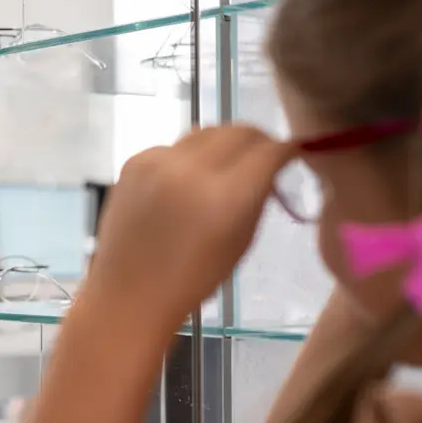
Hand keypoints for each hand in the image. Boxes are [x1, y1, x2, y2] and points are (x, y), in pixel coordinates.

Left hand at [89, 125, 295, 329]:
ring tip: (227, 166)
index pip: (269, 151)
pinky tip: (186, 182)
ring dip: (223, 143)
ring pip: (205, 132)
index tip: (291, 155)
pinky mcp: (133, 162)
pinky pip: (173, 147)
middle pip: (238, 131)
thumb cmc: (194, 278)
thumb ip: (258, 196)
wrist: (130, 291)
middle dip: (258, 141)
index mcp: (226, 196)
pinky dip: (188, 157)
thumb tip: (268, 167)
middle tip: (263, 157)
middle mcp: (191, 169)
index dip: (286, 150)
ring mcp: (157, 161)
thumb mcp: (242, 241)